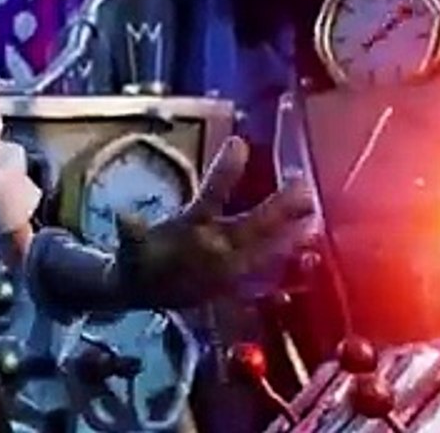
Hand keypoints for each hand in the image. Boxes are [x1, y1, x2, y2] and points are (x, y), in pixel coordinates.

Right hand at [114, 137, 315, 309]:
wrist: (141, 295)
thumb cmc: (137, 261)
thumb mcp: (130, 244)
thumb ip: (130, 232)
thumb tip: (124, 216)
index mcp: (190, 232)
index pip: (211, 195)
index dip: (225, 170)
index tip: (240, 143)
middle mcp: (215, 250)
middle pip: (255, 225)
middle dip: (280, 206)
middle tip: (303, 186)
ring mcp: (230, 270)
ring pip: (268, 248)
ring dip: (293, 232)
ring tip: (315, 216)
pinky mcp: (237, 284)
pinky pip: (269, 272)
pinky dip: (289, 263)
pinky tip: (310, 253)